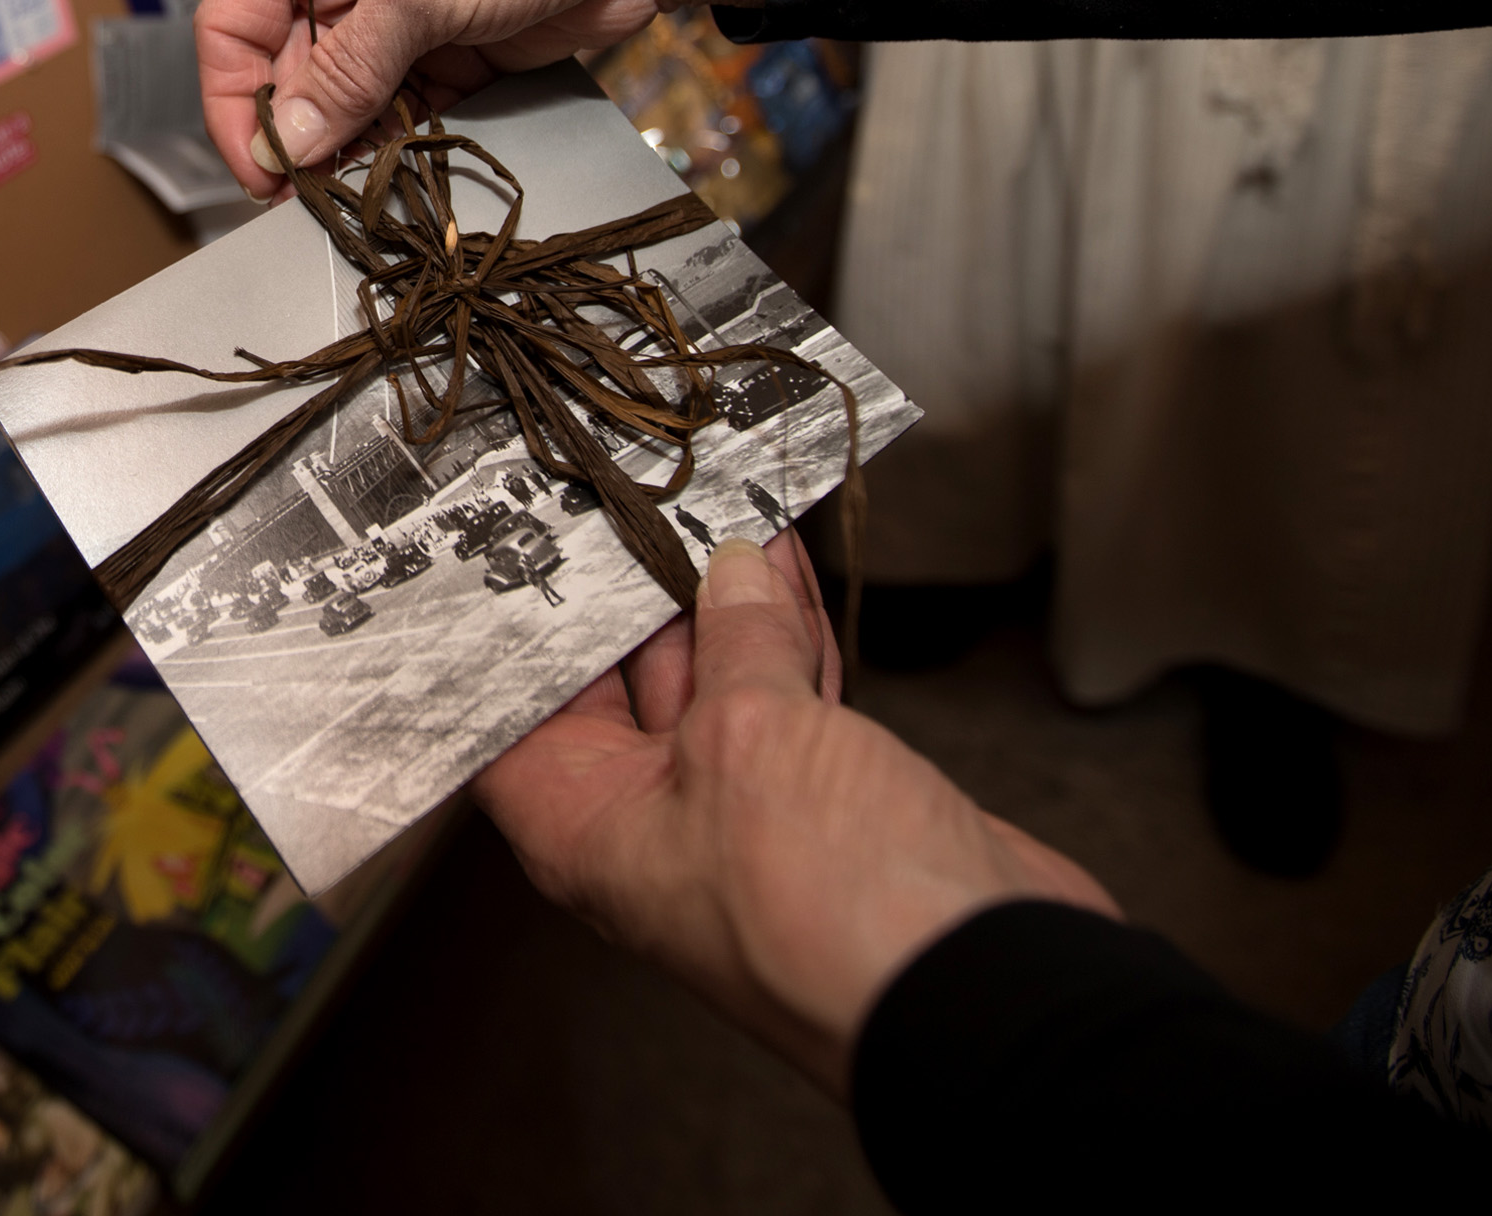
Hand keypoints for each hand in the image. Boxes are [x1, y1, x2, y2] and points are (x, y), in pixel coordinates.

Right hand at [195, 0, 770, 195]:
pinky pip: (401, 114)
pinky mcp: (452, 50)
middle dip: (298, 134)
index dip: (234, 102)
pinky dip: (397, 149)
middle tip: (310, 199)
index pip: (232, 23)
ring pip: (344, 102)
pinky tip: (401, 178)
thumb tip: (287, 141)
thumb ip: (345, 74)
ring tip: (358, 194)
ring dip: (348, 150)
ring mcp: (401, 11)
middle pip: (286, 71)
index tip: (259, 171)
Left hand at [472, 533, 1119, 1097]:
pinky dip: (785, 635)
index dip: (513, 638)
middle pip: (616, 690)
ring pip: (712, 686)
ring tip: (722, 514)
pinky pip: (786, 702)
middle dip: (633, 598)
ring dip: (722, 603)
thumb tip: (729, 577)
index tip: (524, 551)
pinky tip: (785, 568)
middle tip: (639, 506)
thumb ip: (735, 640)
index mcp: (587, 828)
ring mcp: (740, 815)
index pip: (515, 720)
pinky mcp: (824, 804)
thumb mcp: (752, 733)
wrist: (979, 986)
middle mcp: (650, 826)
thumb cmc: (829, 903)